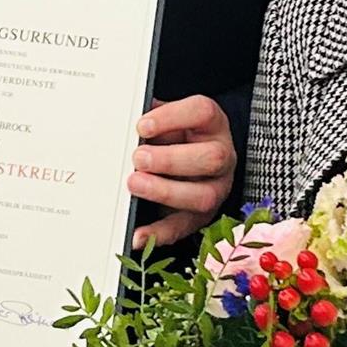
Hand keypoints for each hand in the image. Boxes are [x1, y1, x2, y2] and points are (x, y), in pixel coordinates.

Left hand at [128, 94, 235, 248]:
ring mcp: (215, 189)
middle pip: (211, 158)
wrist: (192, 163)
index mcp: (212, 125)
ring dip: (165, 192)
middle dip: (171, 160)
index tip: (143, 126)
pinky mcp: (200, 217)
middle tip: (138, 158)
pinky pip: (183, 228)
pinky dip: (158, 233)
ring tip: (134, 184)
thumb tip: (124, 121)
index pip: (203, 112)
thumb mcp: (169, 121)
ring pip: (203, 196)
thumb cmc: (177, 138)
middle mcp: (221, 156)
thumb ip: (153, 120)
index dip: (174, 117)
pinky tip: (137, 234)